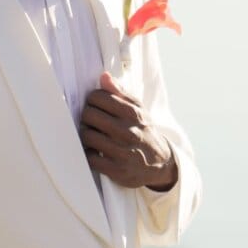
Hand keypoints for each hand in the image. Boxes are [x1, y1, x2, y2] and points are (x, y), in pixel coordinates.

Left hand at [80, 72, 177, 190]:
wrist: (160, 163)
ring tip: (93, 135)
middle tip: (92, 121)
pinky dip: (89, 154)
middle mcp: (128, 132)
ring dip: (86, 135)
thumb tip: (104, 76)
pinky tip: (95, 151)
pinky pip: (90, 157)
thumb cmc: (144, 132)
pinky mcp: (116, 170)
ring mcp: (122, 152)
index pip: (98, 97)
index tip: (96, 106)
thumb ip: (120, 93)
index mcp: (132, 114)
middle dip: (87, 116)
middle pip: (89, 115)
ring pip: (87, 135)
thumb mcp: (139, 110)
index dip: (93, 100)